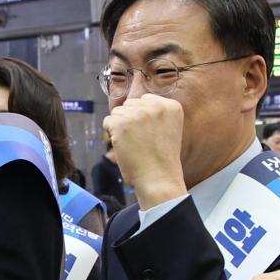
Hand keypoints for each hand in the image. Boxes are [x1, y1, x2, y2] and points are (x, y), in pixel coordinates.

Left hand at [102, 95, 185, 209]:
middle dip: (130, 120)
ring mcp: (137, 114)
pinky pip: (107, 121)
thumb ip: (154, 114)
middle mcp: (155, 106)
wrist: (159, 179)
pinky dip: (111, 134)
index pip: (145, 100)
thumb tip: (131, 105)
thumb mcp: (168, 129)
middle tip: (140, 140)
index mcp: (171, 106)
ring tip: (133, 144)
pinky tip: (123, 145)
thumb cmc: (162, 159)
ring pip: (117, 112)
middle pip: (130, 104)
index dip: (141, 117)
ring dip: (120, 127)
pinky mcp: (121, 123)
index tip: (148, 133)